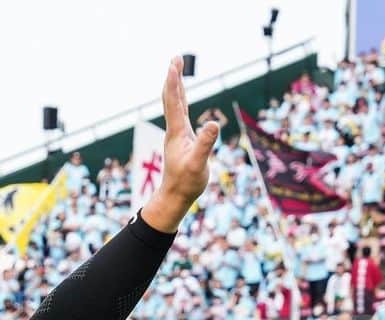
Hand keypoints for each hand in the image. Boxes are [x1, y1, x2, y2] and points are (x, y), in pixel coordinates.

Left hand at [142, 56, 219, 231]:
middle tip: (176, 58)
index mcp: (177, 132)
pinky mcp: (182, 139)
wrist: (175, 197)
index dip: (174, 82)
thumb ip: (205, 144)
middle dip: (174, 77)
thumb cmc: (186, 183)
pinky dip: (181, 99)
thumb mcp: (198, 164)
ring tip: (177, 69)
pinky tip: (182, 96)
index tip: (174, 64)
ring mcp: (178, 134)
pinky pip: (180, 113)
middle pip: (171, 98)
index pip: (174, 102)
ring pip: (175, 104)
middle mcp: (175, 130)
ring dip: (176, 85)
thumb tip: (213, 124)